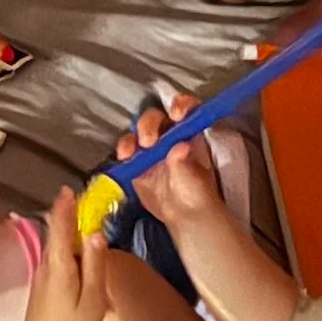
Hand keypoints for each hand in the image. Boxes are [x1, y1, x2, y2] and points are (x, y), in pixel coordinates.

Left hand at [25, 188, 109, 320]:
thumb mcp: (93, 299)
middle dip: (66, 222)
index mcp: (59, 268)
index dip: (64, 209)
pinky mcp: (37, 293)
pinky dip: (63, 260)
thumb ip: (95, 265)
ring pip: (54, 254)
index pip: (60, 230)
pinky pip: (52, 267)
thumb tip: (96, 234)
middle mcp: (44, 270)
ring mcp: (38, 282)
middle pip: (56, 239)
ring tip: (80, 239)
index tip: (67, 190)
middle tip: (78, 208)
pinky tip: (75, 272)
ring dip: (65, 243)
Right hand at [116, 91, 222, 228]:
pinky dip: (124, 149)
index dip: (180, 105)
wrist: (185, 215)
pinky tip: (124, 157)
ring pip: (138, 132)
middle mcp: (169, 135)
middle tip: (148, 142)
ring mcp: (151, 148)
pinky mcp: (137, 161)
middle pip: (156, 118)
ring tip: (131, 152)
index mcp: (189, 133)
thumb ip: (185, 164)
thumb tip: (179, 148)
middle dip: (149, 124)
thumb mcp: (195, 179)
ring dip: (133, 138)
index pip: (186, 109)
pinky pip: (127, 149)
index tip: (176, 114)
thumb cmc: (197, 193)